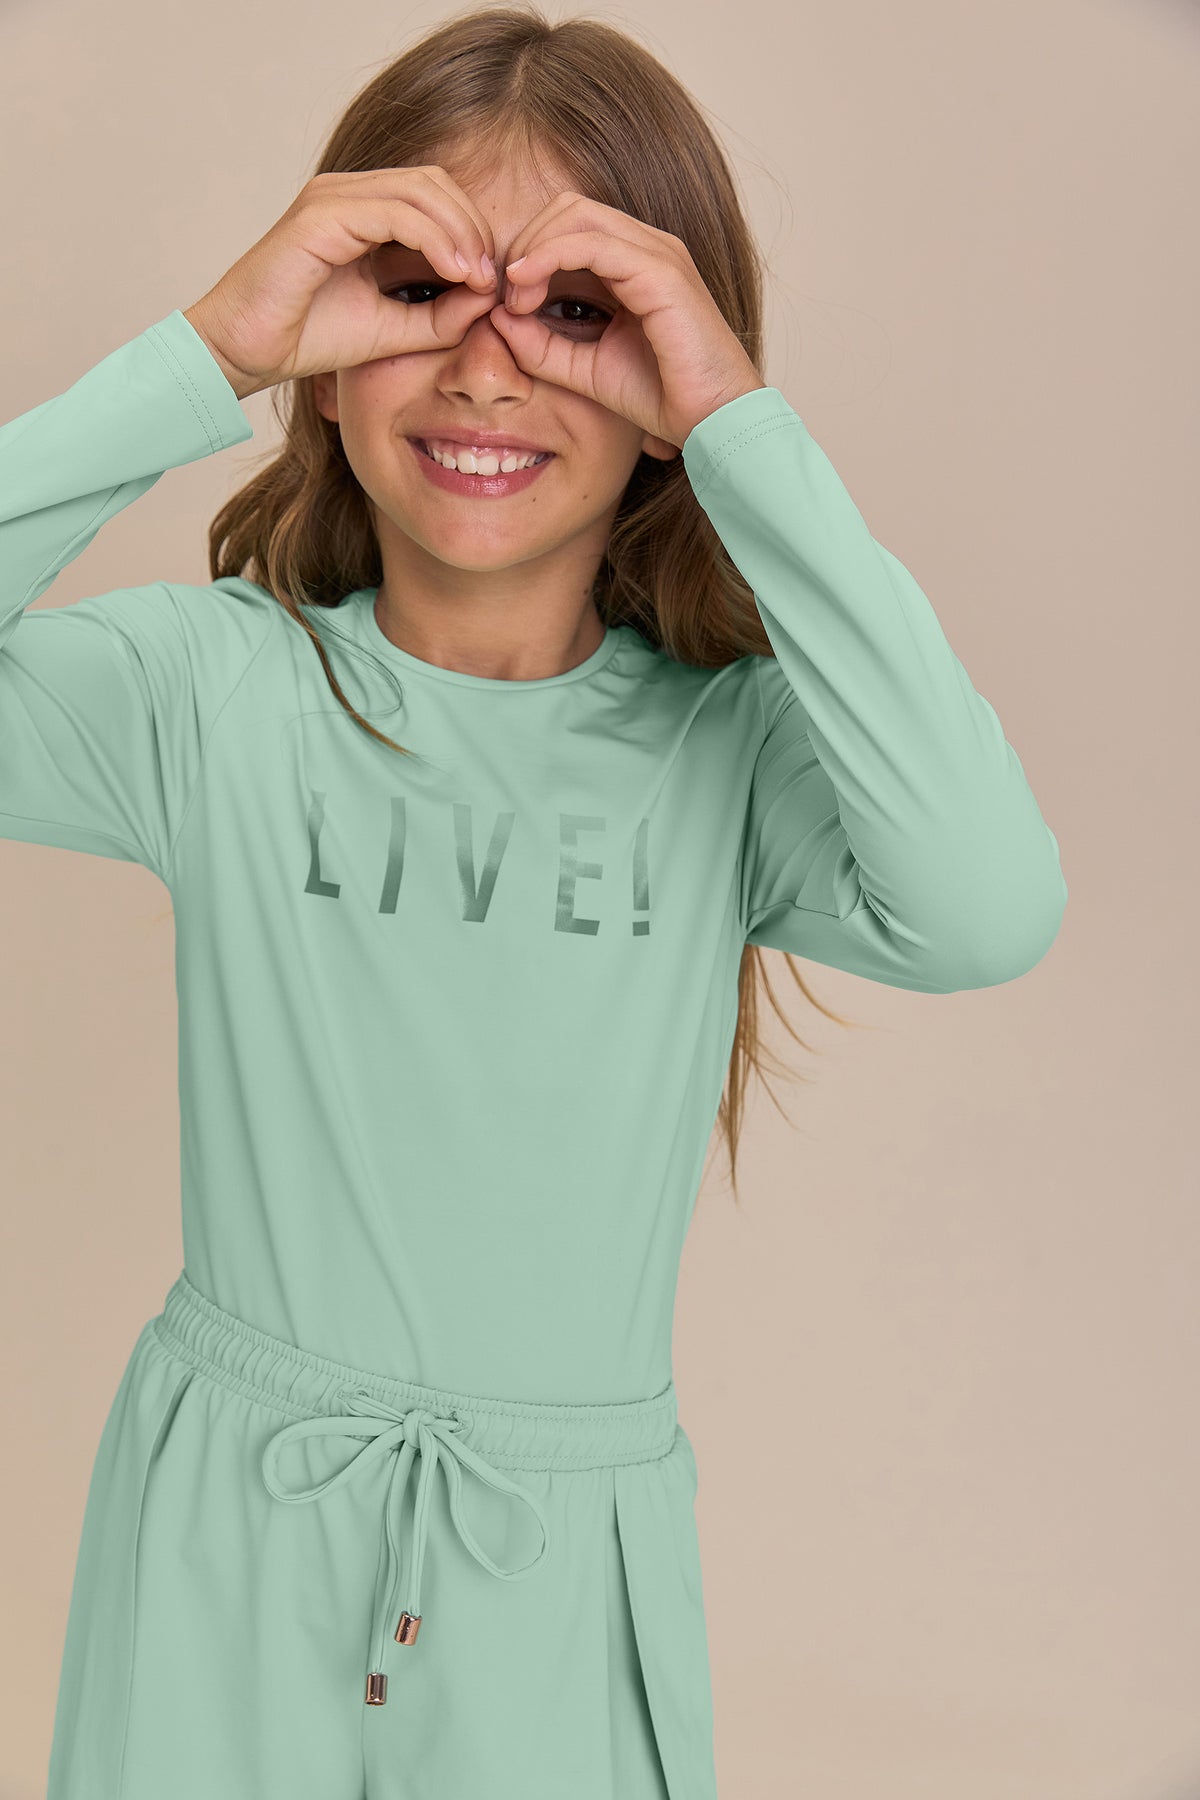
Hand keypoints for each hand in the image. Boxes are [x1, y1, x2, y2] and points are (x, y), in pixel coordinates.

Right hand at [183, 166, 500, 394]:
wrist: (245, 352)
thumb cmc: (307, 338)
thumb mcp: (392, 330)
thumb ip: (439, 315)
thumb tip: (488, 298)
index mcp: (361, 210)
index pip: (434, 196)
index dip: (472, 231)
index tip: (492, 283)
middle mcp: (346, 192)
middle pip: (434, 183)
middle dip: (473, 227)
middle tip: (492, 278)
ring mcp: (331, 197)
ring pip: (420, 190)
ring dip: (460, 232)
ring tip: (479, 277)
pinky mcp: (320, 216)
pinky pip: (395, 212)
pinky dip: (434, 239)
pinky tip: (455, 272)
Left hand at [486, 192, 766, 448]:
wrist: (713, 419)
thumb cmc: (662, 395)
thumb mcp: (585, 369)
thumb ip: (542, 345)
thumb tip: (496, 318)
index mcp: (635, 262)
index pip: (569, 225)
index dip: (528, 252)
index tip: (506, 300)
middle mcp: (648, 247)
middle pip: (569, 209)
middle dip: (526, 242)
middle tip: (505, 294)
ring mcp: (658, 253)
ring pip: (576, 216)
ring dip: (533, 248)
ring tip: (514, 296)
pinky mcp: (661, 272)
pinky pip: (593, 244)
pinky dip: (550, 257)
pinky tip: (525, 287)